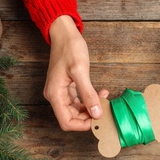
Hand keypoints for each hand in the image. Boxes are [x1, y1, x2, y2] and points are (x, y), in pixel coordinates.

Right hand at [44, 15, 108, 130]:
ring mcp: (61, 93)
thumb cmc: (70, 48)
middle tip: (104, 108)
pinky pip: (79, 101)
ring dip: (91, 108)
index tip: (98, 119)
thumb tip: (97, 114)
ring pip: (77, 111)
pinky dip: (90, 100)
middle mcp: (55, 96)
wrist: (64, 34)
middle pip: (72, 118)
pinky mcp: (67, 88)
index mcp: (55, 95)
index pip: (66, 122)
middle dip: (89, 116)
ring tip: (104, 99)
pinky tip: (100, 94)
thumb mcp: (80, 71)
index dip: (82, 125)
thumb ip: (88, 94)